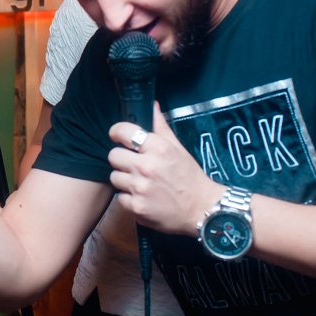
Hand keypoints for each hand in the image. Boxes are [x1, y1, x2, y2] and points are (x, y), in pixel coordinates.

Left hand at [106, 104, 220, 236]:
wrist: (202, 210)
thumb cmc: (189, 177)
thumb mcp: (178, 148)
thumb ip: (161, 127)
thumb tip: (152, 105)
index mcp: (158, 148)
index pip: (123, 132)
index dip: (117, 133)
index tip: (119, 137)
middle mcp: (147, 166)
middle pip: (113, 156)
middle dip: (122, 159)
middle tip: (134, 165)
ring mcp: (140, 188)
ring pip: (114, 177)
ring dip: (124, 180)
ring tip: (141, 182)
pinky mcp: (137, 207)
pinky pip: (120, 198)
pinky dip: (129, 198)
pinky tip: (143, 197)